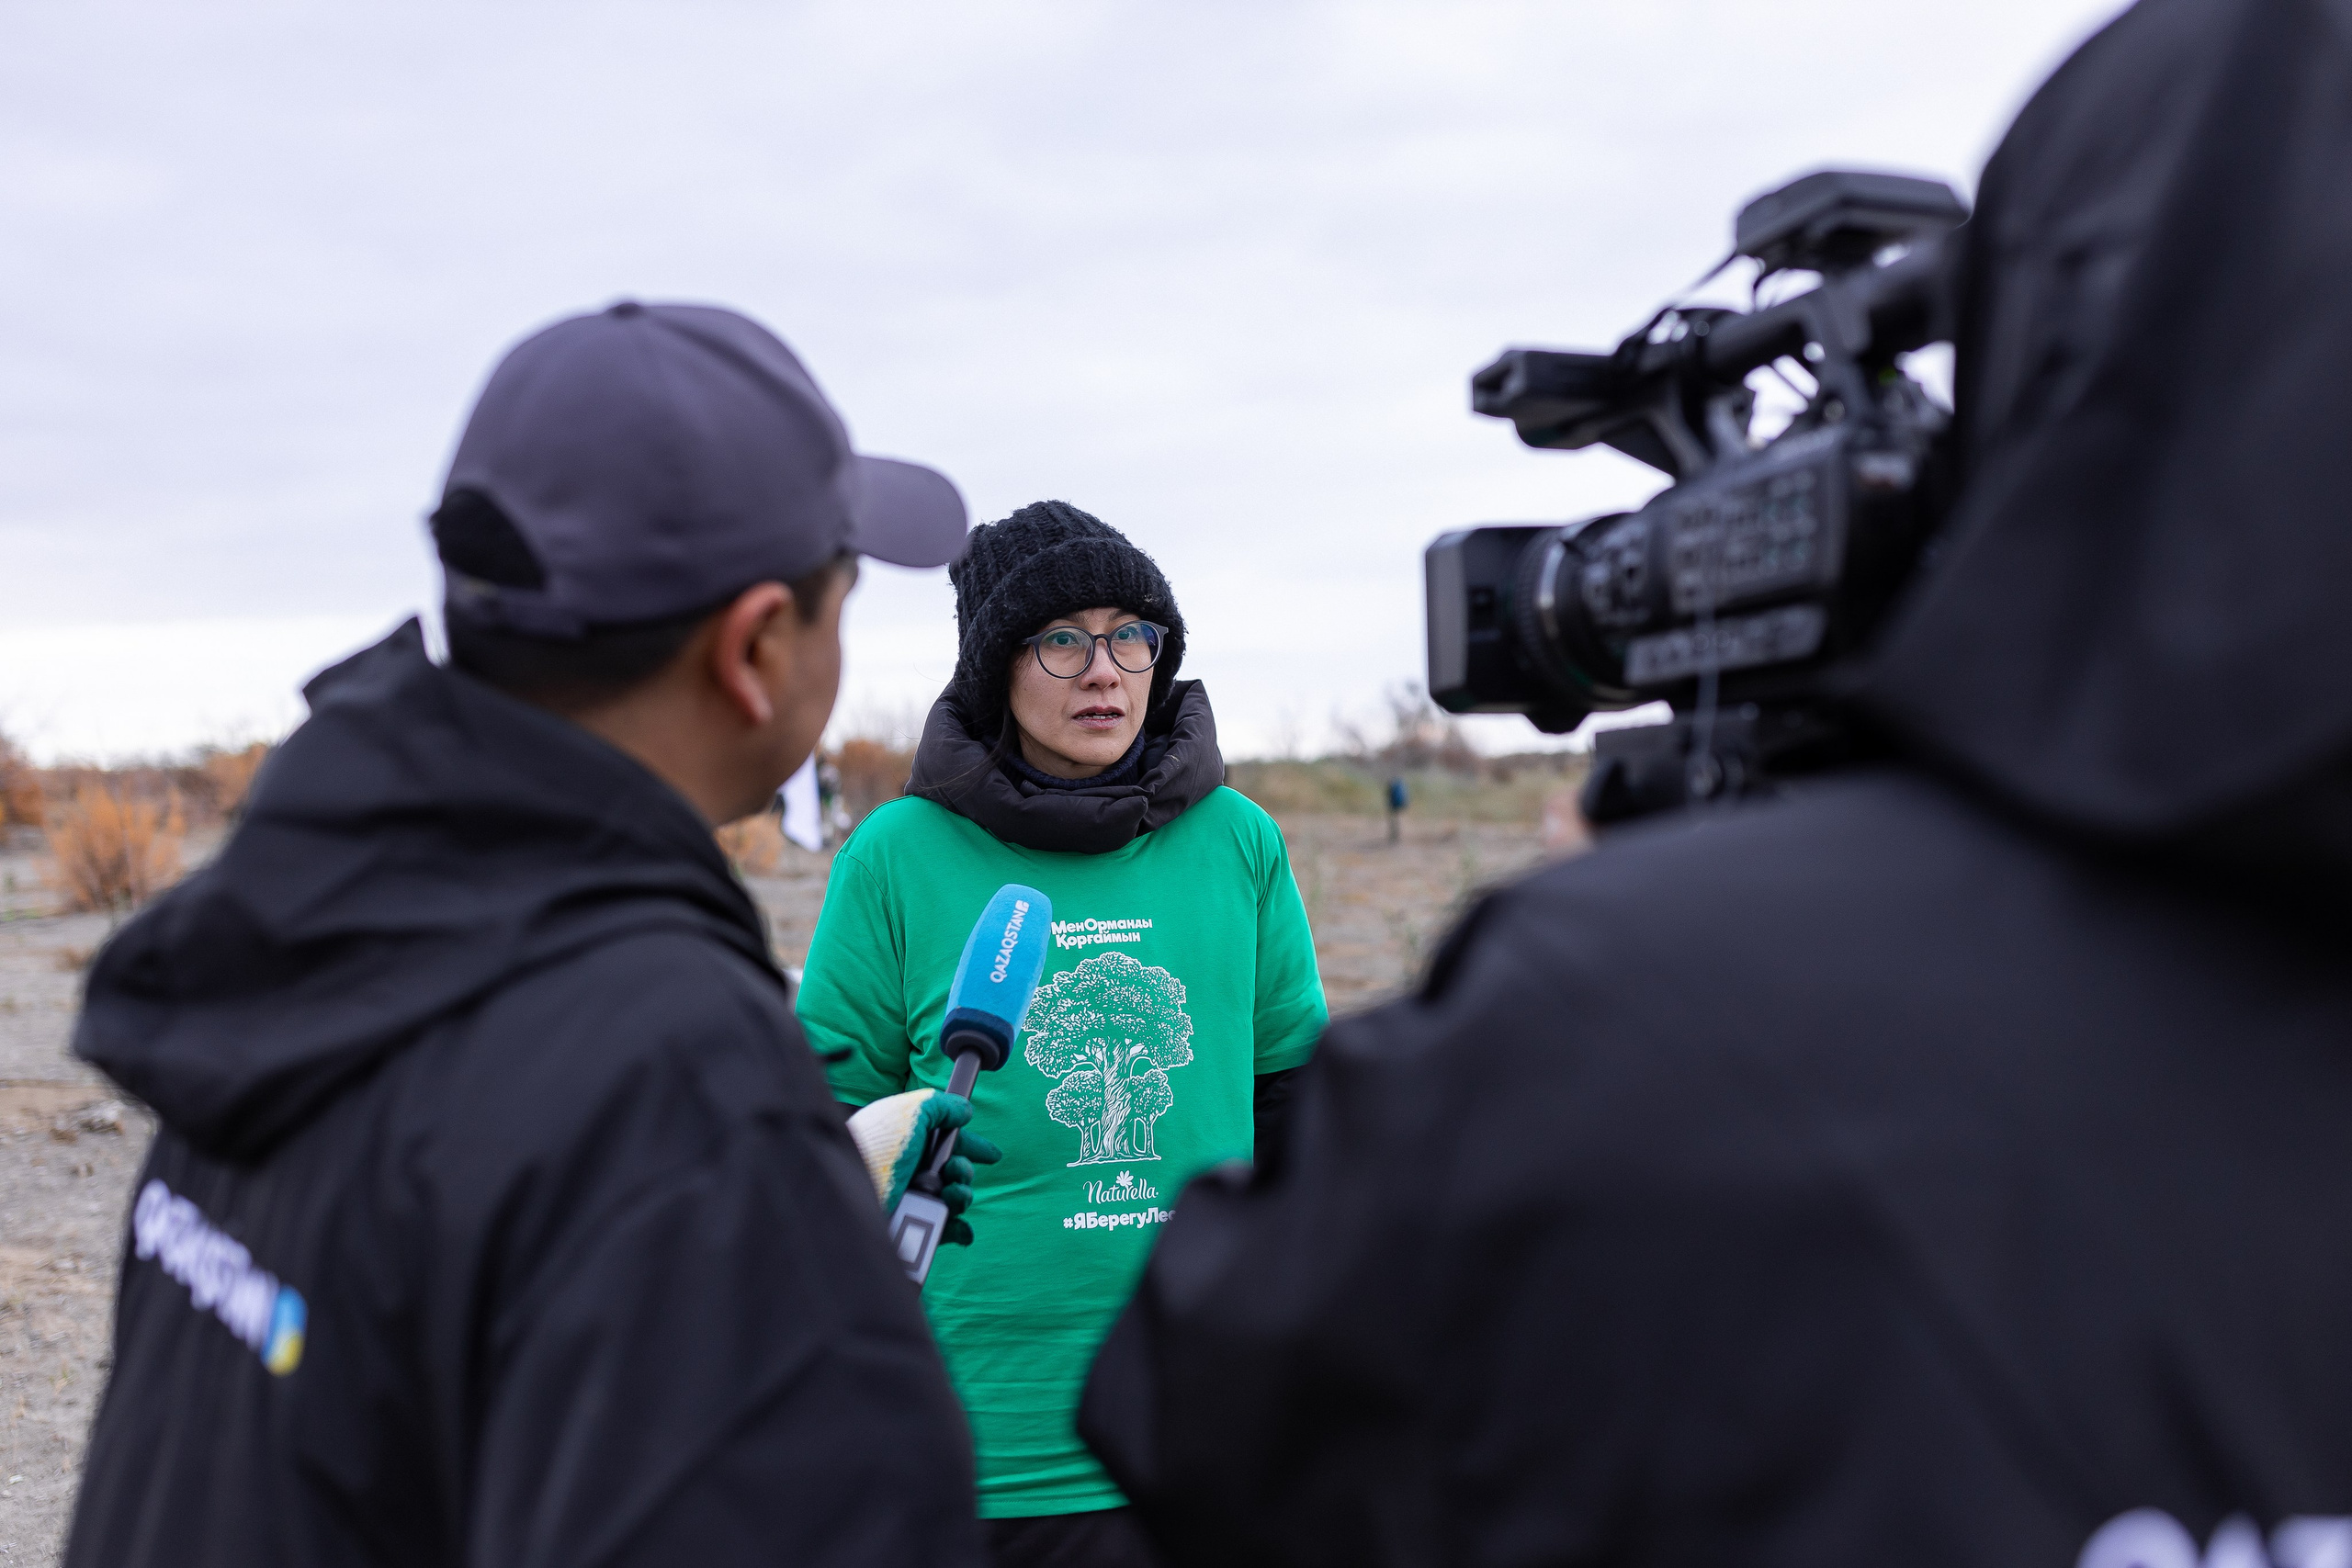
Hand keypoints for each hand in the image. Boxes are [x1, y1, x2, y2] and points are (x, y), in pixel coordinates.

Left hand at [844, 1090, 1003, 1244]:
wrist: (848, 1189)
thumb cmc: (876, 1146)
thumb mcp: (910, 1112)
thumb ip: (941, 1105)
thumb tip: (965, 1112)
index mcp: (910, 1141)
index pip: (947, 1143)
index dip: (971, 1146)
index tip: (992, 1155)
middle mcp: (911, 1169)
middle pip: (955, 1171)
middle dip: (965, 1170)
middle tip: (956, 1171)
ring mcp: (912, 1198)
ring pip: (954, 1200)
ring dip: (962, 1195)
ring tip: (951, 1194)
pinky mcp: (913, 1224)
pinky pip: (946, 1229)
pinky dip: (959, 1229)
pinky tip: (961, 1227)